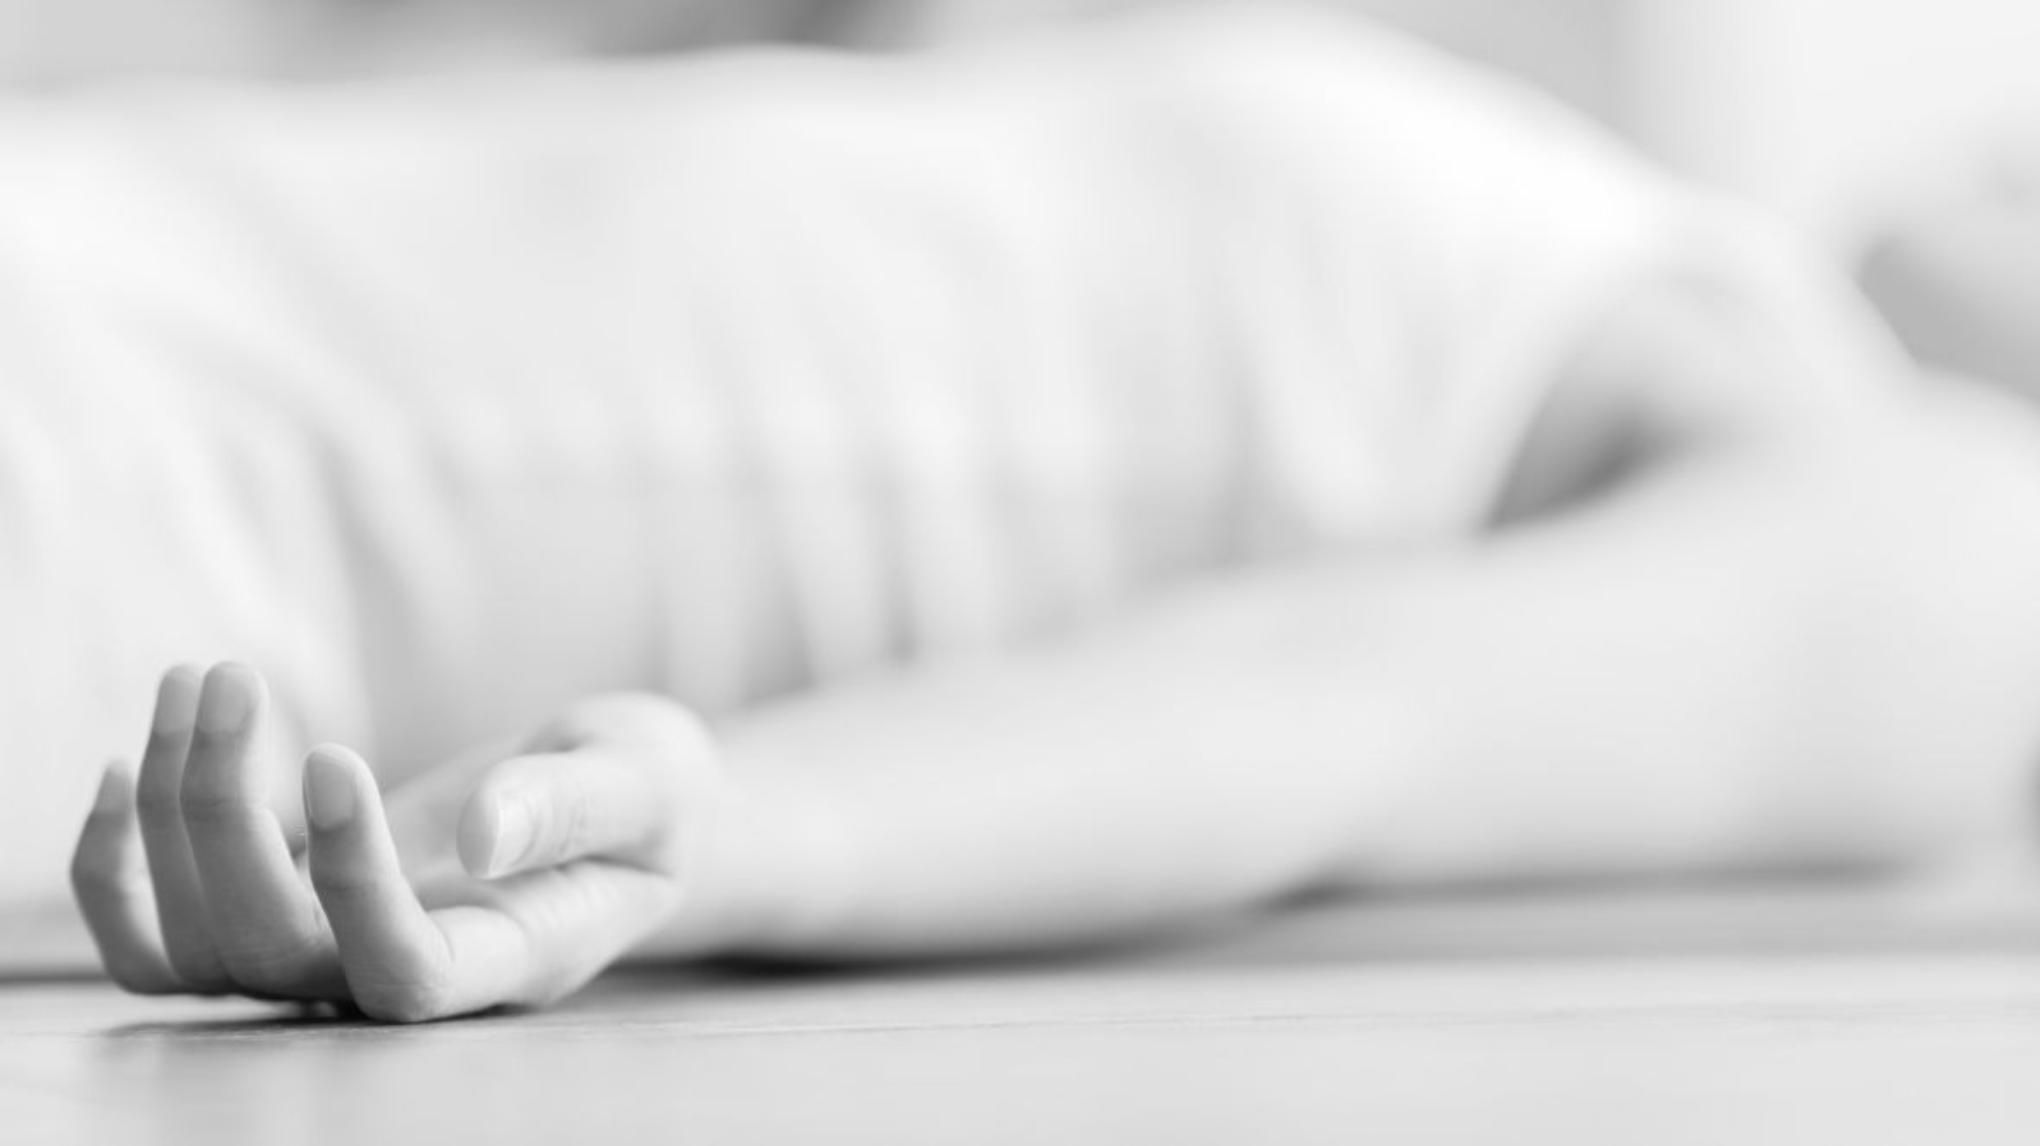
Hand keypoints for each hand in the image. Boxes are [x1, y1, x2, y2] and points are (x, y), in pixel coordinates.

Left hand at [70, 663, 720, 1021]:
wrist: (620, 806)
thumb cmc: (652, 795)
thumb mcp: (647, 782)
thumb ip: (576, 807)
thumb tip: (483, 834)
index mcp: (507, 958)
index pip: (403, 975)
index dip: (351, 886)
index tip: (337, 754)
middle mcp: (405, 975)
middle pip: (267, 954)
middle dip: (219, 815)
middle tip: (232, 675)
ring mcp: (335, 952)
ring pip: (195, 949)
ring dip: (166, 814)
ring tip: (200, 680)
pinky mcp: (288, 912)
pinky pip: (160, 937)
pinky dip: (117, 862)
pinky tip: (136, 758)